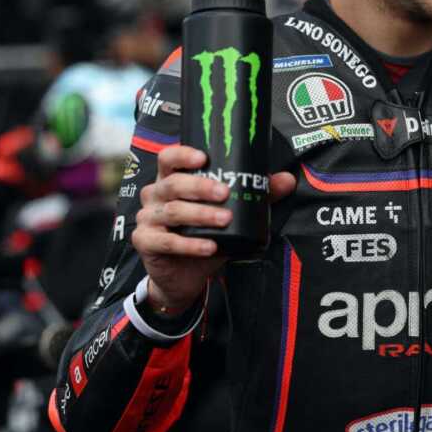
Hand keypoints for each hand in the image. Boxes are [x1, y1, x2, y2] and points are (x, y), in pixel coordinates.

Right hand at [132, 145, 295, 314]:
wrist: (185, 277)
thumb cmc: (204, 236)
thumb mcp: (230, 214)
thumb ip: (254, 195)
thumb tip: (286, 180)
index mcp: (172, 180)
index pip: (168, 158)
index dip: (182, 155)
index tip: (204, 157)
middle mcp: (156, 195)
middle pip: (173, 183)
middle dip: (200, 187)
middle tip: (225, 193)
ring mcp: (148, 218)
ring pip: (173, 211)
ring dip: (201, 215)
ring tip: (225, 219)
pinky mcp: (145, 242)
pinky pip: (167, 242)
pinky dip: (190, 245)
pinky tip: (209, 247)